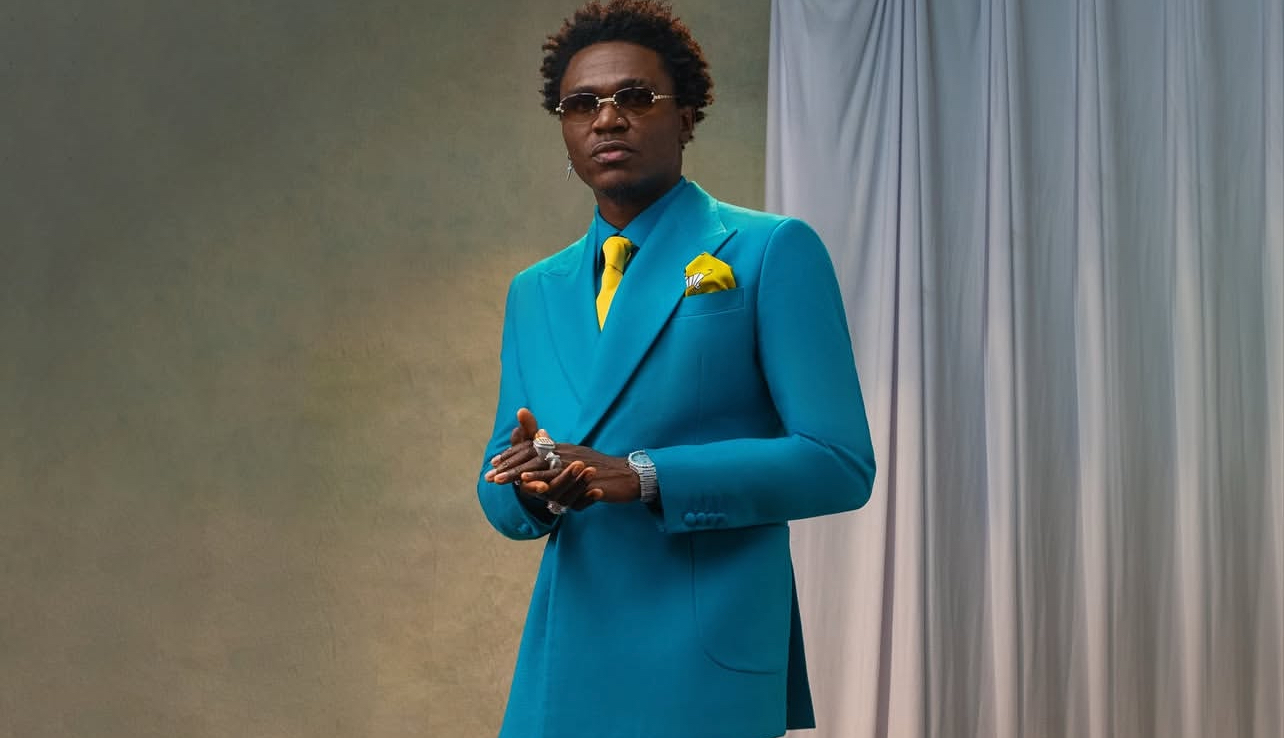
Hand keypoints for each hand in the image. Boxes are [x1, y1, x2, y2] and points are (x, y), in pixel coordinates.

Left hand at [484, 407, 639, 508]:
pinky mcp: (582, 476)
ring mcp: (573, 463)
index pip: (532, 448)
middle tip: (489, 474)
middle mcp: (565, 451)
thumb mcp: (577, 462)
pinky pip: (559, 478)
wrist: (629, 476)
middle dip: (509, 465)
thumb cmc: (602, 471)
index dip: (512, 455)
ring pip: (540, 466)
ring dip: (519, 473)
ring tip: (500, 480)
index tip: (494, 462)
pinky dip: (542, 479)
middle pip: (531, 455)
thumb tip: (543, 459)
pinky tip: (528, 484)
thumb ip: (559, 461)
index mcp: (562, 447)